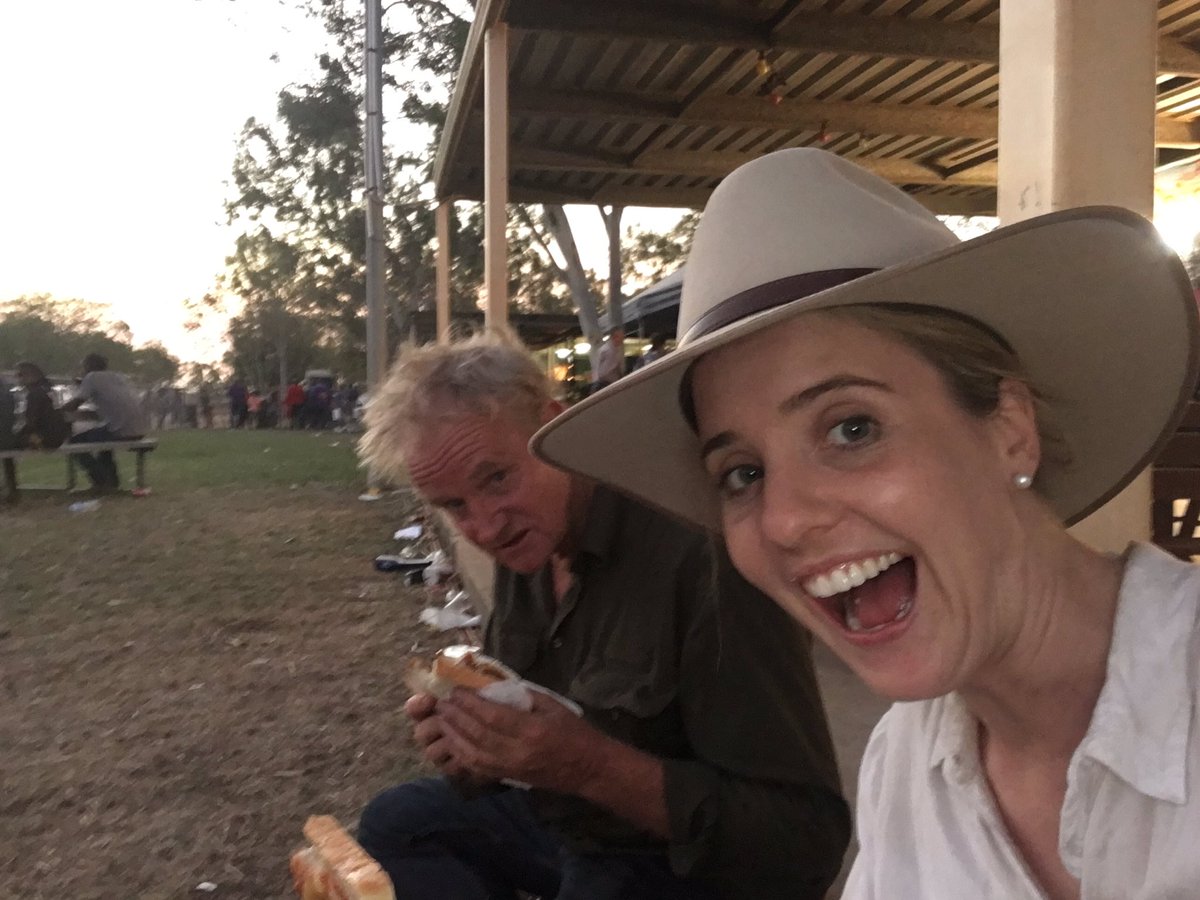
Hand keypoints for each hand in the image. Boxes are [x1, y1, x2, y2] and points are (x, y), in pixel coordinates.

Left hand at [435, 689, 606, 793]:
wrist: (589, 769)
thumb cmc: (575, 733)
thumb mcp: (554, 706)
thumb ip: (524, 696)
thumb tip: (495, 687)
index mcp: (532, 731)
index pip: (492, 716)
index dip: (470, 704)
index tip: (456, 691)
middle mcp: (517, 752)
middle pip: (478, 735)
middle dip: (456, 718)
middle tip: (442, 703)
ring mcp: (511, 768)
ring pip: (473, 753)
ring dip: (454, 736)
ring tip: (442, 720)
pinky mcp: (508, 777)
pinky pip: (478, 767)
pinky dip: (462, 754)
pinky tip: (453, 742)